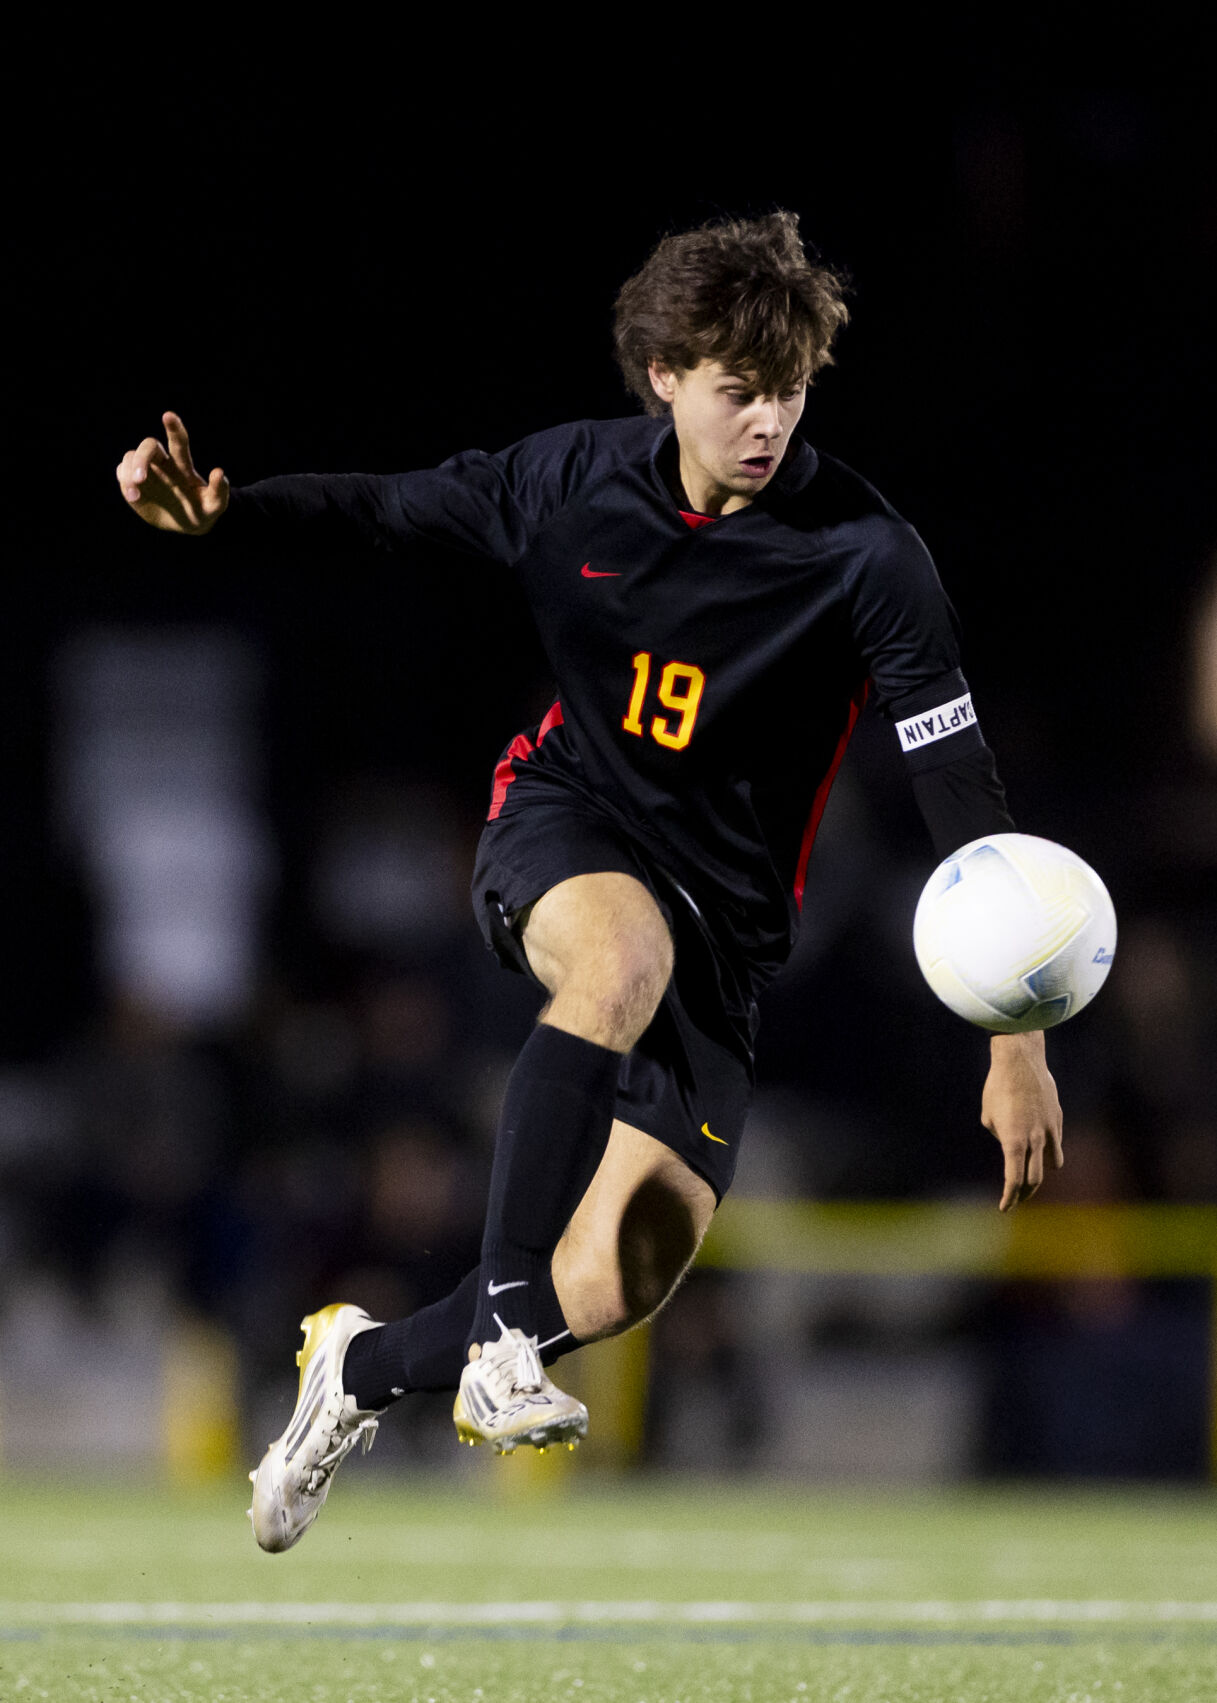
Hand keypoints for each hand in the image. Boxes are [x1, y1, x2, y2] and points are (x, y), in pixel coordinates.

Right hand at [116, 412, 228, 533]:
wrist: (184, 524)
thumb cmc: (202, 511)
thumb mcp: (215, 506)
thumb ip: (220, 491)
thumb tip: (219, 472)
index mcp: (182, 466)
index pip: (179, 443)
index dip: (174, 429)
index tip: (168, 415)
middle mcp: (163, 463)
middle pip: (149, 446)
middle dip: (142, 458)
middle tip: (141, 478)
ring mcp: (146, 471)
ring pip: (131, 457)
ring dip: (129, 473)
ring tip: (134, 494)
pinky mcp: (133, 482)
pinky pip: (122, 472)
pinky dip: (124, 481)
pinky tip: (133, 496)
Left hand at [981, 1030, 1062, 1211]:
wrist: (1020, 1061)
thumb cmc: (997, 1088)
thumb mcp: (989, 1117)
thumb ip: (1001, 1137)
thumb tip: (1011, 1145)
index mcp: (1013, 1142)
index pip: (1013, 1180)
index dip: (1009, 1197)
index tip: (1004, 1208)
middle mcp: (1035, 1140)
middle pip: (1035, 1179)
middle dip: (1025, 1193)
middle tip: (1017, 1198)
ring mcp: (1050, 1130)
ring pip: (1053, 1164)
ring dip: (1042, 1173)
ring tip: (1032, 1177)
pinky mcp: (1057, 1119)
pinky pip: (1056, 1142)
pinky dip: (1049, 1149)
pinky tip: (1041, 1149)